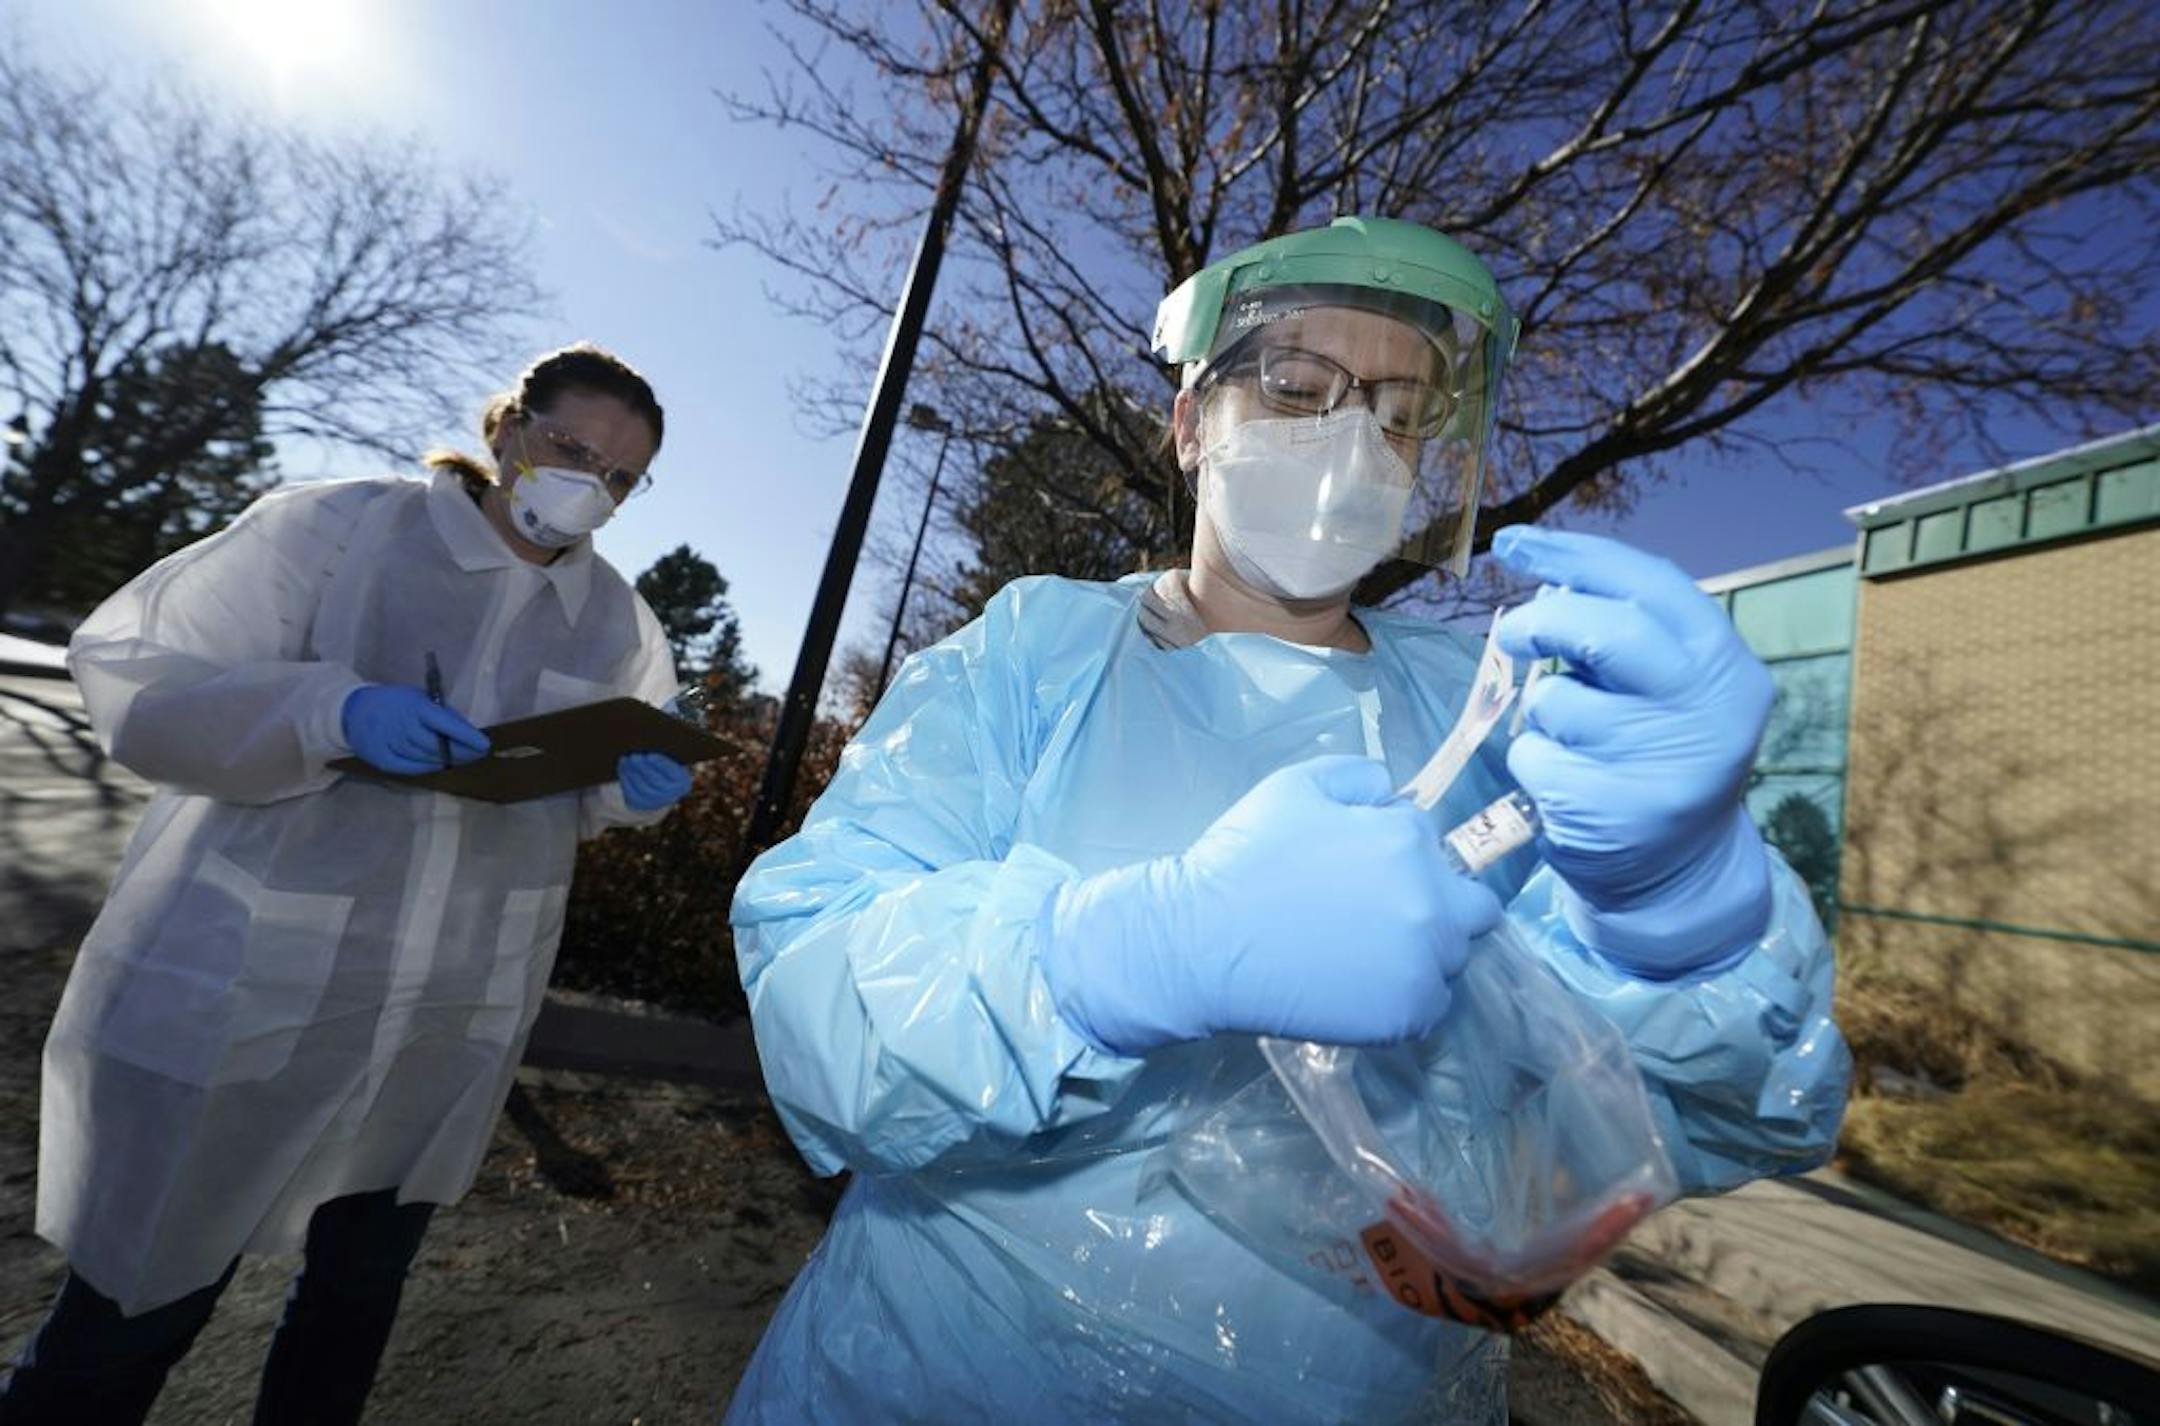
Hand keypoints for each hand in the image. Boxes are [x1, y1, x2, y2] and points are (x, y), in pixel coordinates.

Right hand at [340, 684, 488, 773]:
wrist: (352, 711)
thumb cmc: (394, 702)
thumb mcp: (417, 697)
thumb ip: (440, 713)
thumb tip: (466, 731)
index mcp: (413, 706)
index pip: (444, 722)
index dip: (466, 735)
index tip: (484, 744)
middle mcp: (402, 726)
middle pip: (437, 745)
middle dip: (461, 752)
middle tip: (477, 754)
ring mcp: (391, 744)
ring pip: (426, 758)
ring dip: (447, 760)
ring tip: (463, 759)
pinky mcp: (382, 760)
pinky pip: (411, 768)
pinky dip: (427, 767)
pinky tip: (439, 764)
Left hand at [618, 751, 691, 811]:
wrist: (657, 791)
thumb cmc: (663, 771)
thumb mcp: (668, 764)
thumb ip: (661, 760)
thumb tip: (648, 752)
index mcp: (682, 782)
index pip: (671, 773)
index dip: (660, 765)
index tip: (650, 756)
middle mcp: (672, 795)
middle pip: (656, 782)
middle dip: (644, 768)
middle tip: (635, 757)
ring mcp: (655, 803)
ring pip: (642, 788)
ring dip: (632, 772)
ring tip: (627, 760)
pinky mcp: (640, 804)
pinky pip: (632, 793)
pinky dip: (626, 779)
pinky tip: (623, 767)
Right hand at [1042, 755, 1502, 1055]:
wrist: (1201, 942)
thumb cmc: (1242, 860)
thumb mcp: (1296, 786)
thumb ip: (1360, 776)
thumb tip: (1394, 795)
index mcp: (1408, 842)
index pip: (1440, 849)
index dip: (1405, 859)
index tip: (1366, 875)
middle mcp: (1431, 903)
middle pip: (1472, 910)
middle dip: (1437, 908)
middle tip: (1379, 918)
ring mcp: (1422, 964)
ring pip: (1451, 959)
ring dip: (1423, 954)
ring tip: (1362, 955)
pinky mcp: (1406, 1014)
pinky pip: (1431, 1005)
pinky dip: (1404, 998)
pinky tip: (1358, 987)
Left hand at [1492, 525, 1773, 974]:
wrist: (1678, 871)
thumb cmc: (1656, 751)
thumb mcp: (1665, 686)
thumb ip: (1624, 632)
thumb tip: (1545, 576)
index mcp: (1724, 666)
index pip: (1651, 583)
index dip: (1575, 555)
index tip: (1513, 541)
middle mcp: (1707, 712)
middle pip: (1608, 631)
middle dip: (1544, 621)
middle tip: (1515, 635)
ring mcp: (1662, 765)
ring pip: (1558, 700)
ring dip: (1542, 711)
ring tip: (1573, 738)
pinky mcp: (1611, 811)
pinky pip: (1535, 756)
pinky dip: (1532, 761)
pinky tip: (1567, 783)